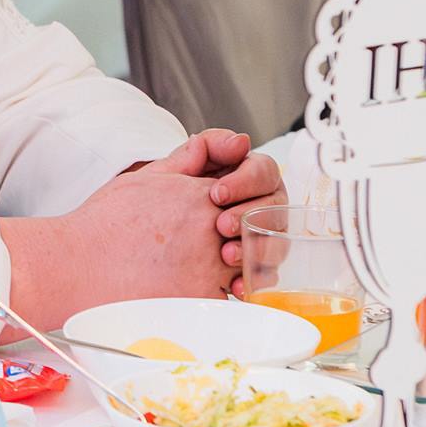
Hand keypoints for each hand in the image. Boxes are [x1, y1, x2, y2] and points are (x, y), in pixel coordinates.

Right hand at [1, 166, 232, 321]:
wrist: (76, 264)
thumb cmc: (104, 224)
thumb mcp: (146, 176)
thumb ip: (188, 158)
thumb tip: (224, 144)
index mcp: (199, 196)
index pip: (245, 197)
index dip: (237, 210)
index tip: (221, 223)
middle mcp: (210, 228)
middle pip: (250, 234)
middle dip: (241, 242)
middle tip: (220, 251)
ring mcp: (208, 266)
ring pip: (246, 269)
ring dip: (236, 273)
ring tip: (210, 274)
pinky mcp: (201, 299)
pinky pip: (230, 301)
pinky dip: (223, 300)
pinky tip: (200, 296)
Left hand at [140, 128, 282, 278]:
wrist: (148, 237)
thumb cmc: (167, 197)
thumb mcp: (176, 170)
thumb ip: (205, 149)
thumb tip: (239, 141)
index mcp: (248, 174)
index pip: (263, 171)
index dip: (245, 181)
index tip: (217, 193)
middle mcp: (263, 203)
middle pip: (275, 206)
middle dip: (249, 216)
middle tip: (221, 225)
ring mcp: (263, 236)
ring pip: (277, 241)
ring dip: (254, 249)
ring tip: (225, 255)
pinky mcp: (258, 266)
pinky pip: (267, 274)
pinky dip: (253, 280)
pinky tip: (235, 285)